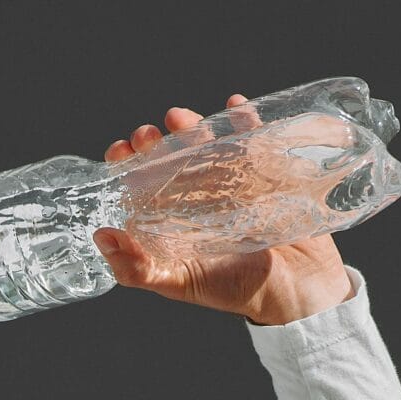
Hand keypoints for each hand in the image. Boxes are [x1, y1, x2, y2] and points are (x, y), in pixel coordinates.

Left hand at [96, 93, 353, 325]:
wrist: (298, 292)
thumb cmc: (235, 291)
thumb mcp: (181, 283)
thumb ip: (138, 269)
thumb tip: (101, 236)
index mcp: (172, 220)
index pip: (142, 183)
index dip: (128, 164)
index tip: (122, 150)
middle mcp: (198, 198)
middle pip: (172, 158)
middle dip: (158, 141)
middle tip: (149, 134)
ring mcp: (233, 183)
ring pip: (208, 144)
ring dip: (193, 126)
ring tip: (179, 118)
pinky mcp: (267, 175)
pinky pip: (255, 139)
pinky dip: (245, 120)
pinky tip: (235, 106)